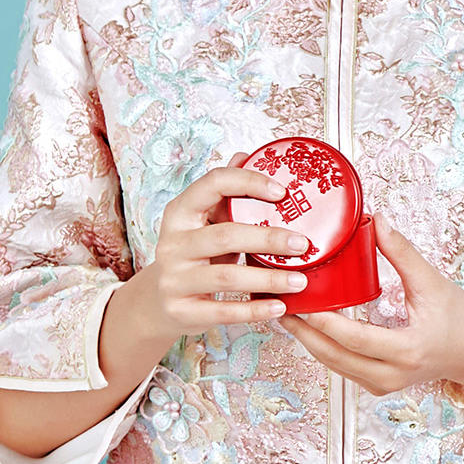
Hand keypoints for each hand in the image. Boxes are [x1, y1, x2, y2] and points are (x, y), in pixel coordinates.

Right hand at [0, 152, 304, 458]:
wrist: (159, 302)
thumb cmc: (195, 254)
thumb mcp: (205, 222)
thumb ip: (226, 194)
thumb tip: (247, 153)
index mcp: (180, 213)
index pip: (212, 184)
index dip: (248, 182)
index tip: (283, 192)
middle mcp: (173, 243)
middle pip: (225, 235)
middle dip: (269, 239)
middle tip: (304, 244)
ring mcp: (175, 278)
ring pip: (226, 276)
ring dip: (269, 279)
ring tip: (300, 281)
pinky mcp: (182, 310)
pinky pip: (224, 311)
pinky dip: (255, 310)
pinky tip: (280, 307)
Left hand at [280, 225, 463, 396]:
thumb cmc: (460, 320)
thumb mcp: (433, 284)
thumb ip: (402, 253)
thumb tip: (376, 220)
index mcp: (407, 350)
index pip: (353, 337)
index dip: (322, 319)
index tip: (300, 297)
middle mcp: (392, 374)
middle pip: (332, 355)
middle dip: (302, 330)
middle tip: (278, 302)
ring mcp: (383, 385)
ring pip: (332, 364)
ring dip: (307, 339)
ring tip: (286, 312)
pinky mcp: (377, 386)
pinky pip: (341, 367)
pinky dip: (323, 347)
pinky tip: (308, 327)